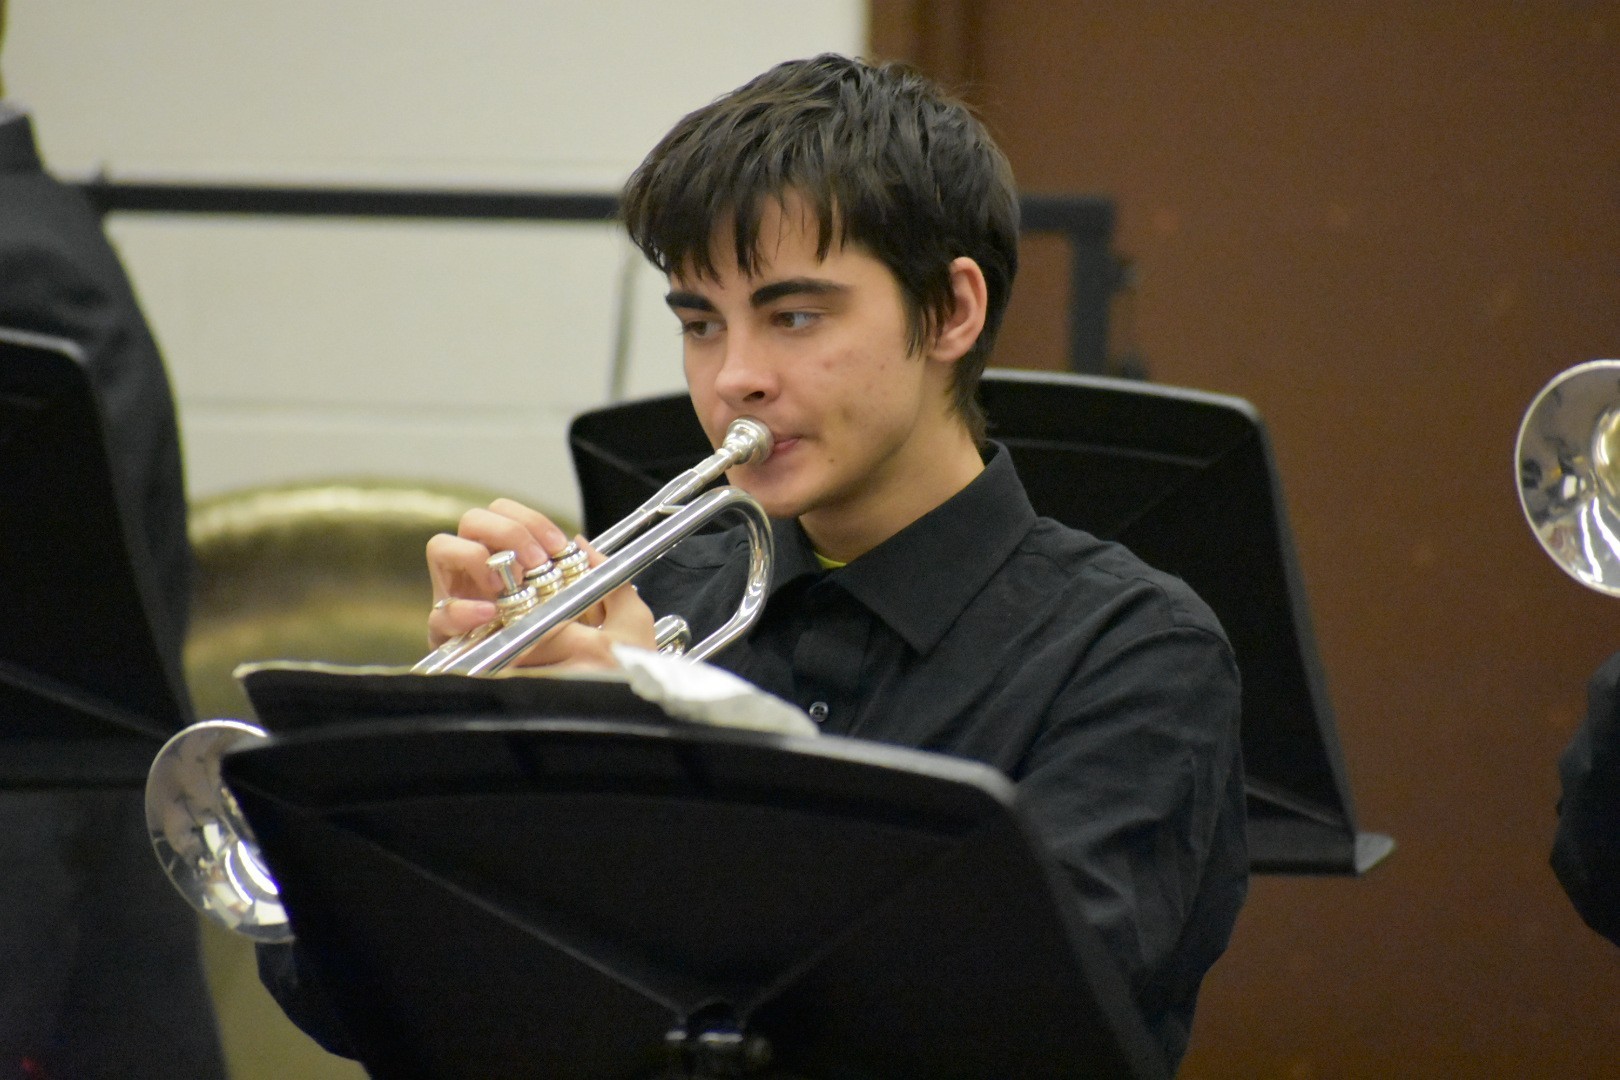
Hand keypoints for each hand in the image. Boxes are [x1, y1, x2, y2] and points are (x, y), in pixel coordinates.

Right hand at [424, 498, 654, 668]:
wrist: (592, 716)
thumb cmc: (605, 671)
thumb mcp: (624, 622)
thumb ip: (610, 580)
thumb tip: (583, 544)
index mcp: (525, 568)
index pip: (510, 517)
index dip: (532, 523)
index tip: (558, 548)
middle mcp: (491, 579)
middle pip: (474, 522)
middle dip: (505, 530)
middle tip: (534, 562)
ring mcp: (467, 606)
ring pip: (443, 550)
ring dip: (474, 555)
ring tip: (504, 581)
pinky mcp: (451, 641)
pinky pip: (438, 616)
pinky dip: (460, 609)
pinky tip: (487, 614)